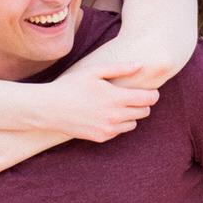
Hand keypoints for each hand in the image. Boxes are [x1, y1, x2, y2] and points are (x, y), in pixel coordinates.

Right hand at [40, 63, 159, 142]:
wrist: (49, 109)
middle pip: (144, 112)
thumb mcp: (94, 71)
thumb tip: (141, 65)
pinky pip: (119, 131)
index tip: (149, 90)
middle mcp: (115, 116)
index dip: (153, 93)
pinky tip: (105, 114)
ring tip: (117, 104)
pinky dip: (118, 123)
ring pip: (134, 124)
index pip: (148, 99)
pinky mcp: (101, 137)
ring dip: (131, 115)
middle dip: (142, 103)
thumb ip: (120, 68)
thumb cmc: (71, 86)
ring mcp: (108, 129)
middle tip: (132, 95)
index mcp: (116, 98)